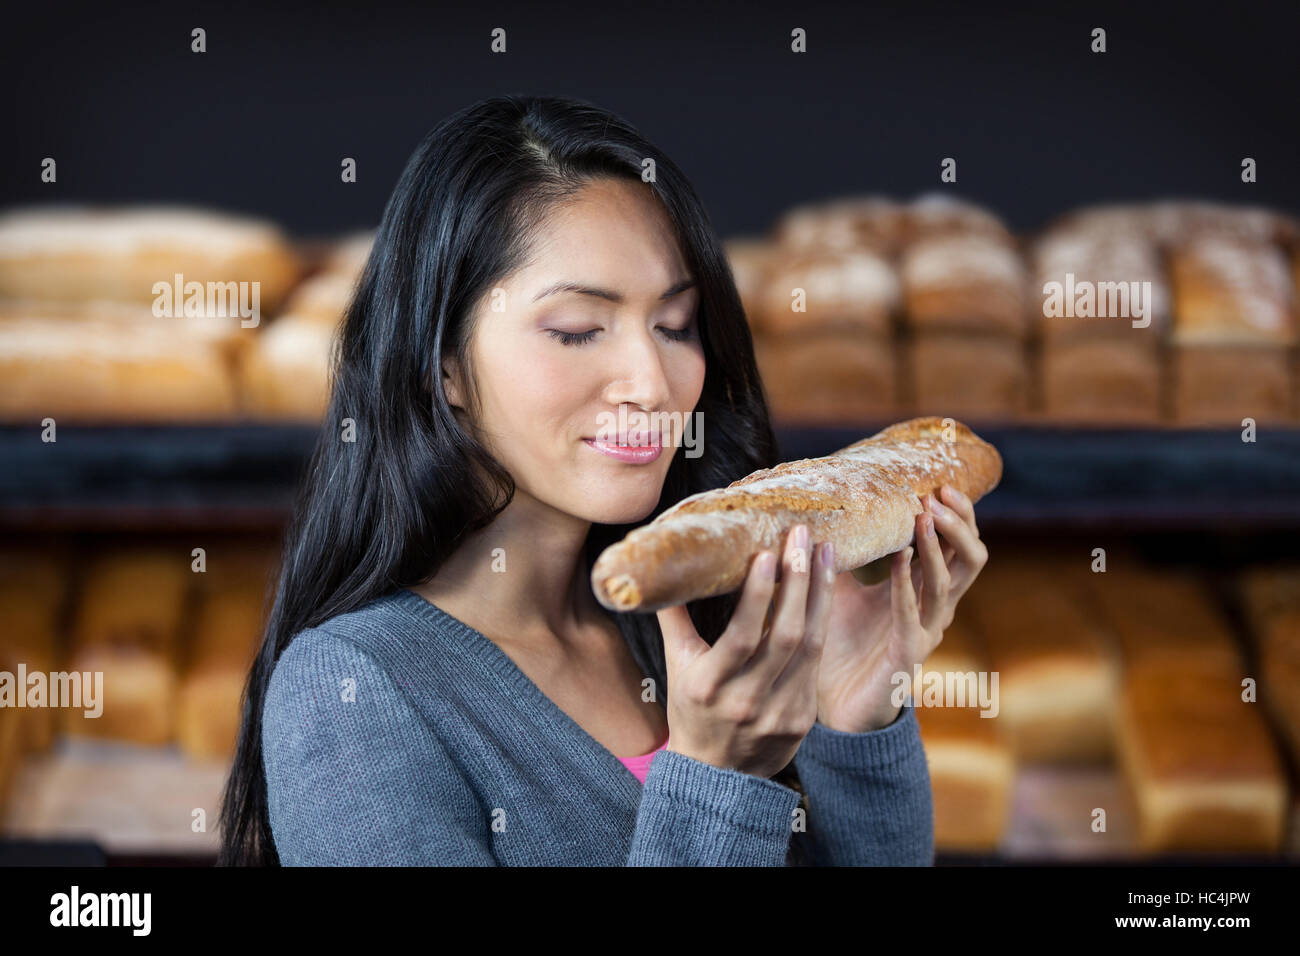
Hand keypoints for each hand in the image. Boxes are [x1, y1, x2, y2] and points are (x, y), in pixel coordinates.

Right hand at [656, 524, 834, 777]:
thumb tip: (663, 564)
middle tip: (803, 537)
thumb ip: (674, 618)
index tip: (767, 553)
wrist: (716, 776)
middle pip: (784, 636)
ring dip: (821, 595)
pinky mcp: (803, 719)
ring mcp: (779, 713)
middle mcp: (746, 702)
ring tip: (824, 553)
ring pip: (810, 646)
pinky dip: (824, 623)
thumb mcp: (675, 666)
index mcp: (708, 686)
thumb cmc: (691, 709)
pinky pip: (817, 664)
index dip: (757, 595)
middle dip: (797, 581)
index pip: (741, 637)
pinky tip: (826, 591)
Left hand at [814, 484, 988, 733]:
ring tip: (923, 516)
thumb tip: (828, 505)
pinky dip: (907, 582)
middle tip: (937, 495)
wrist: (833, 705)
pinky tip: (900, 558)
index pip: (961, 544)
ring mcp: (926, 631)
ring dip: (936, 547)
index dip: (959, 514)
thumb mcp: (842, 585)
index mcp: (928, 589)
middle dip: (959, 524)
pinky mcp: (907, 654)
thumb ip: (847, 550)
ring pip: (949, 583)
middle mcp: (936, 608)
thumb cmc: (840, 642)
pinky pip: (913, 614)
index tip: (939, 483)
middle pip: (971, 558)